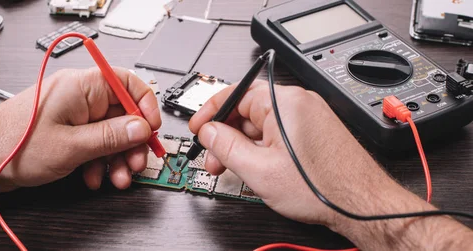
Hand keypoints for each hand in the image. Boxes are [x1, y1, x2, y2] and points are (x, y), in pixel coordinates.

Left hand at [0, 67, 159, 190]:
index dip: (145, 106)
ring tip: (118, 176)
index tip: (152, 129)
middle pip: (121, 113)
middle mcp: (78, 97)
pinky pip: (94, 143)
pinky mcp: (67, 131)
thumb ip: (110, 137)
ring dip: (117, 157)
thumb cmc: (12, 145)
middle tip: (137, 161)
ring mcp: (73, 115)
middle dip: (131, 141)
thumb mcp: (71, 146)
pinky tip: (95, 176)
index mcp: (81, 87)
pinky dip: (99, 161)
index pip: (127, 83)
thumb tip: (140, 128)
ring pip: (110, 132)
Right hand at [189, 80, 472, 249]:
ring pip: (262, 123)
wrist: (361, 205)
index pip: (235, 93)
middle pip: (247, 109)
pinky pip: (279, 131)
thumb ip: (226, 146)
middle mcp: (299, 102)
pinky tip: (256, 166)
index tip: (200, 127)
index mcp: (284, 102)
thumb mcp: (258, 170)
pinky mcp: (316, 131)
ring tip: (233, 167)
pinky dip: (262, 146)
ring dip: (243, 143)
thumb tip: (209, 132)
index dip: (211, 112)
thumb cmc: (322, 187)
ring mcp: (310, 116)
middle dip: (226, 134)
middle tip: (214, 157)